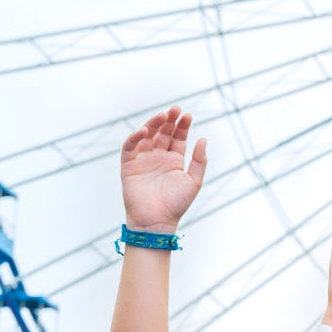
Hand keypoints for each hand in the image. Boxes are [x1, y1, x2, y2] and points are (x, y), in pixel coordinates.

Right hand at [118, 107, 209, 232]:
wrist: (156, 221)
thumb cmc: (176, 204)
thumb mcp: (193, 181)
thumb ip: (199, 161)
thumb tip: (203, 139)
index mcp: (174, 160)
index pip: (178, 137)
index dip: (182, 126)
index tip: (188, 116)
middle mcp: (158, 157)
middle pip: (163, 133)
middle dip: (169, 120)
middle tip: (175, 109)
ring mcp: (143, 160)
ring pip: (147, 136)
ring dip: (153, 124)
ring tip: (163, 115)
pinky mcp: (129, 165)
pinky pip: (130, 147)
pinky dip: (135, 137)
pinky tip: (144, 131)